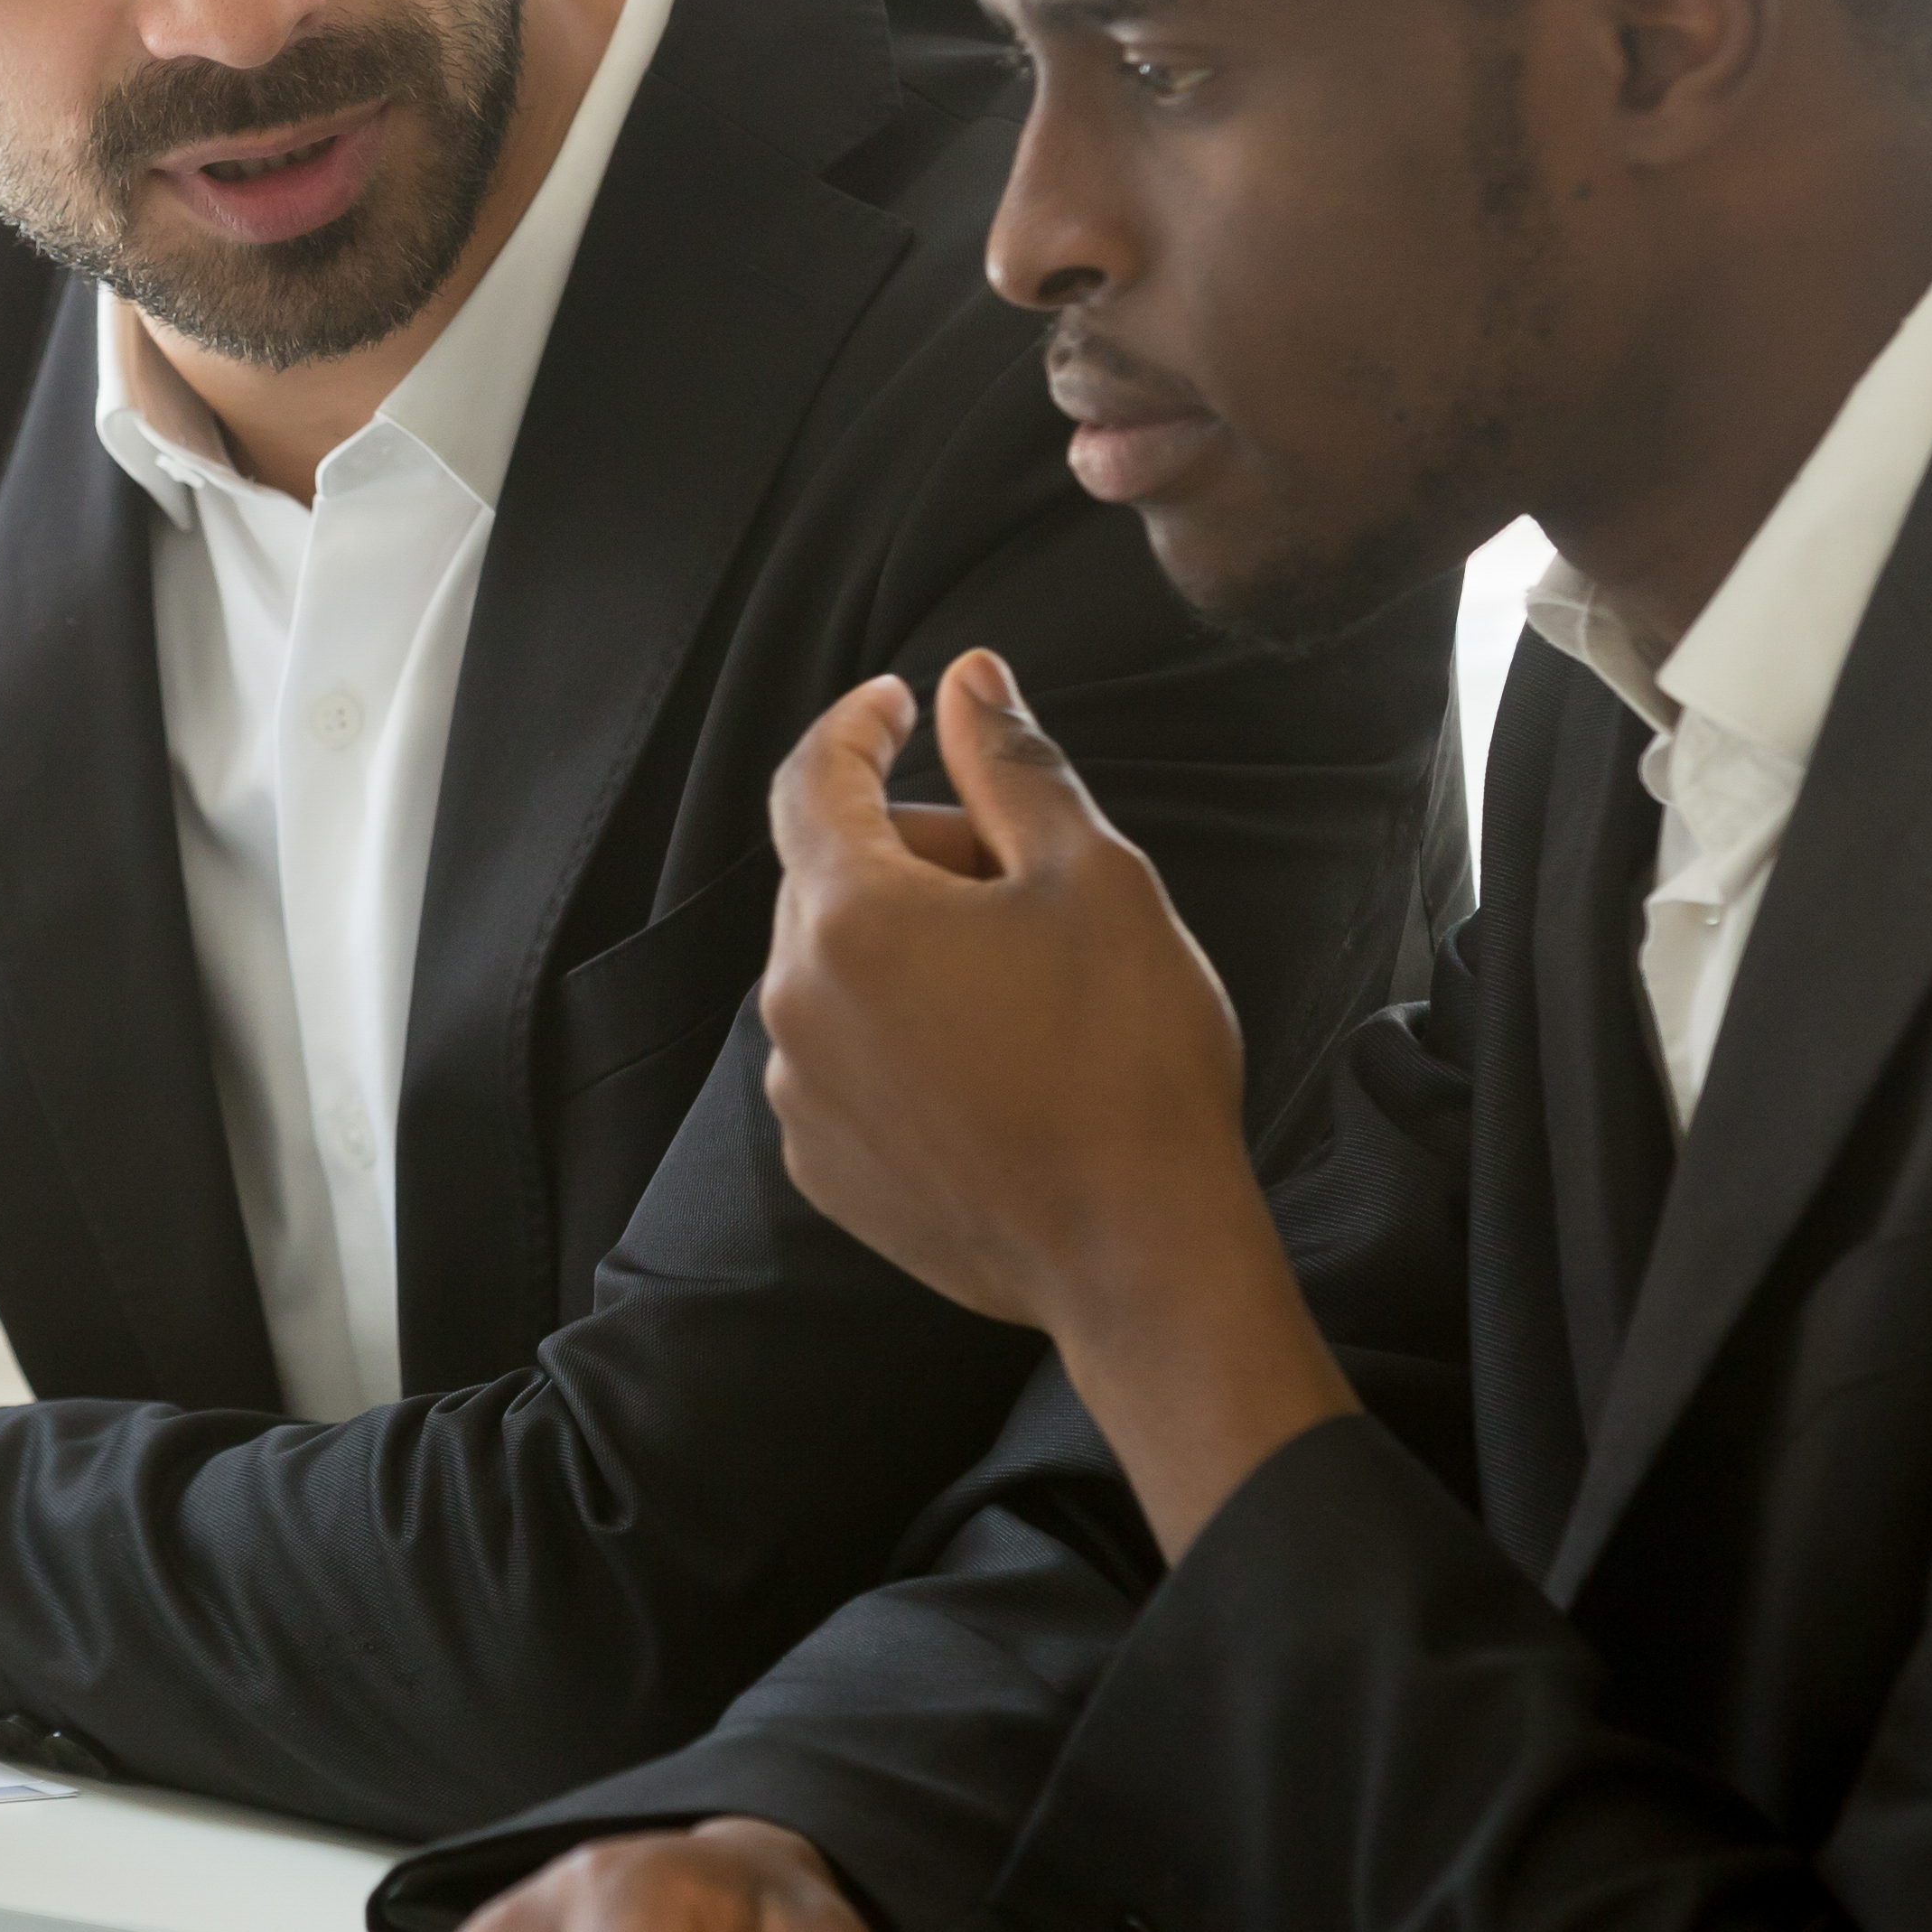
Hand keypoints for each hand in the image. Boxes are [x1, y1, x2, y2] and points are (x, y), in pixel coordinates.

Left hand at [760, 649, 1355, 1557]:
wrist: (1138, 1253)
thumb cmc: (1128, 1059)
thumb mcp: (1093, 877)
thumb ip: (1012, 766)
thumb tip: (969, 678)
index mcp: (849, 918)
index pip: (810, 779)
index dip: (857, 723)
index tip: (902, 703)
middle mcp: (793, 1004)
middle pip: (832, 879)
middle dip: (918, 852)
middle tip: (1028, 879)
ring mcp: (802, 1096)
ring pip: (839, 971)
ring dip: (909, 949)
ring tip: (1024, 987)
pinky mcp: (826, 1168)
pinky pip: (844, 1059)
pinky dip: (899, 1035)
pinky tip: (994, 1064)